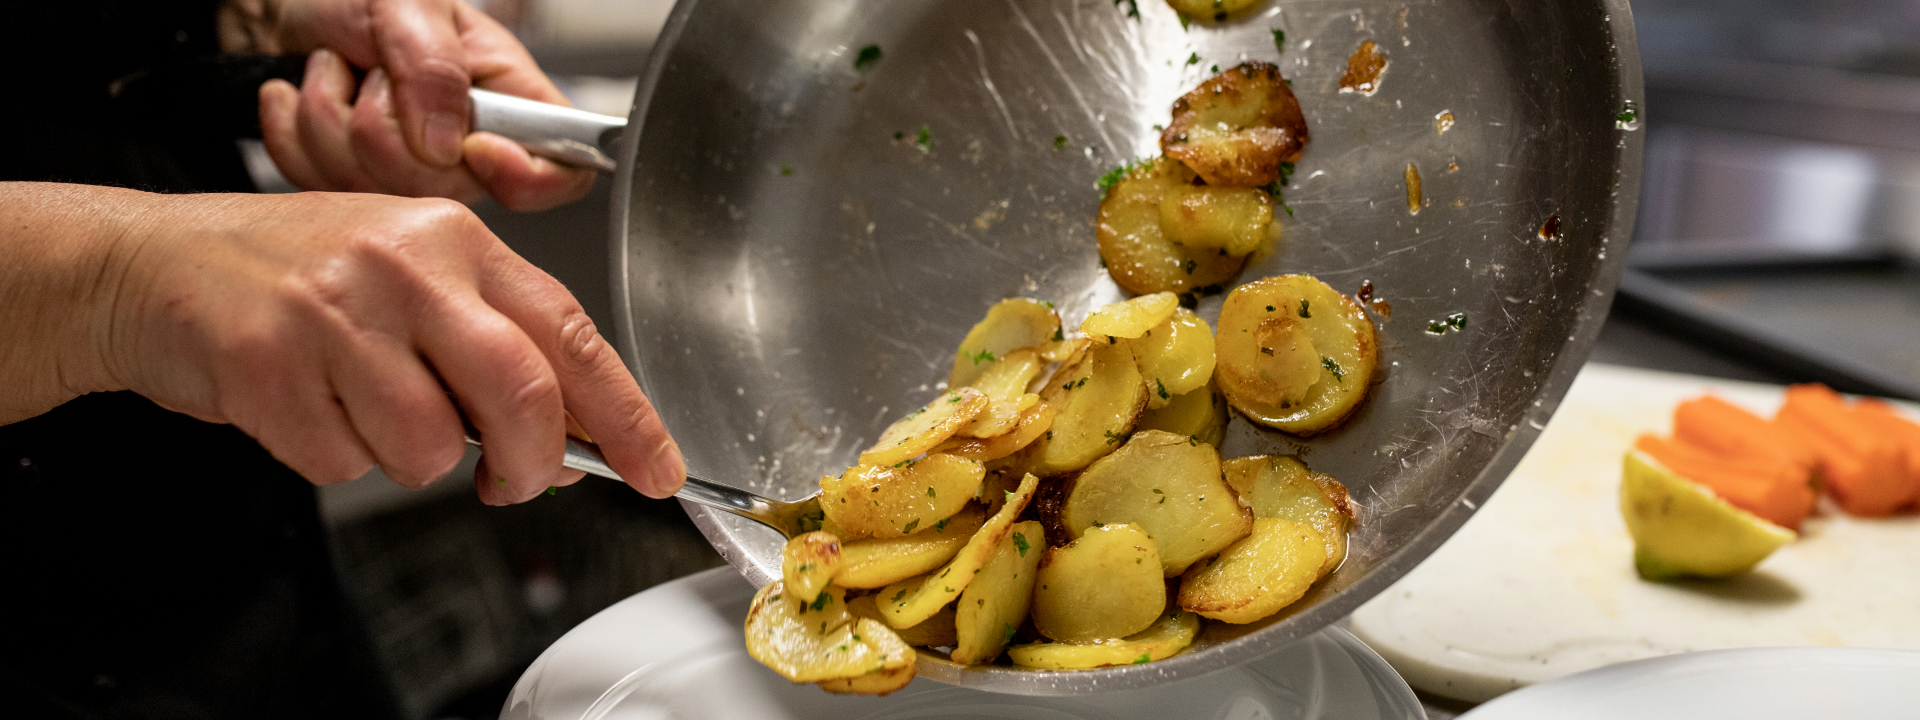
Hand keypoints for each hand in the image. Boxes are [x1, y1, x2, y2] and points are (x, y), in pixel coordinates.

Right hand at [64, 187, 680, 502]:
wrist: (156, 265)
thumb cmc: (299, 273)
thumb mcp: (413, 276)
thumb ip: (496, 344)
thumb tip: (575, 437)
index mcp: (455, 239)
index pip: (570, 335)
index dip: (625, 415)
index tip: (657, 469)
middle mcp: (402, 265)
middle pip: (521, 396)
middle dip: (531, 465)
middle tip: (514, 482)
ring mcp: (333, 313)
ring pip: (430, 448)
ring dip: (409, 458)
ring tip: (365, 405)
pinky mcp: (268, 367)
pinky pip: (343, 462)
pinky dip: (334, 455)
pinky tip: (308, 404)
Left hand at [225, 0, 595, 209]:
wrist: (292, 10)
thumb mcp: (409, 4)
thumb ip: (435, 66)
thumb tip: (447, 143)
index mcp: (511, 104)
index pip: (563, 173)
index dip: (526, 177)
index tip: (474, 148)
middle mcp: (469, 151)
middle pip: (448, 190)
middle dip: (384, 126)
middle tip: (372, 74)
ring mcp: (413, 177)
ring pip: (377, 194)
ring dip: (330, 120)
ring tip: (335, 73)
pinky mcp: (358, 189)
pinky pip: (324, 190)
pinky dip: (295, 135)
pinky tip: (305, 97)